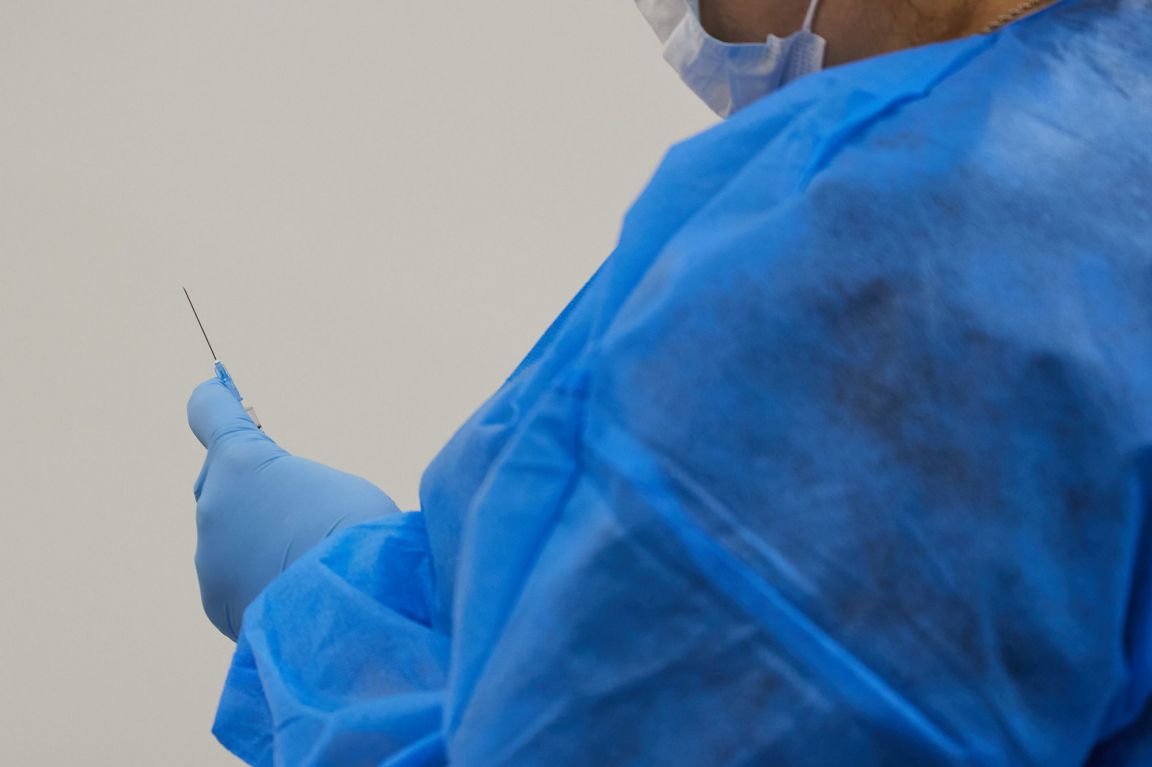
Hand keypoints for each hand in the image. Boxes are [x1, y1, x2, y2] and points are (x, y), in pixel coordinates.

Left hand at [188, 378, 399, 638]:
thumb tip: (278, 514)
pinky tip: (294, 592)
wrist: (351, 604)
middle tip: (291, 502)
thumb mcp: (338, 488)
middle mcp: (213, 504)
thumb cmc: (361, 533)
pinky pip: (233, 579)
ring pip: (228, 536)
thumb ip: (295, 489)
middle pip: (223, 483)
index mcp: (242, 461)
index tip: (213, 391)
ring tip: (306, 559)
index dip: (214, 400)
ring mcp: (209, 556)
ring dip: (257, 541)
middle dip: (247, 488)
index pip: (209, 411)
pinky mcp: (216, 602)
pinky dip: (257, 581)